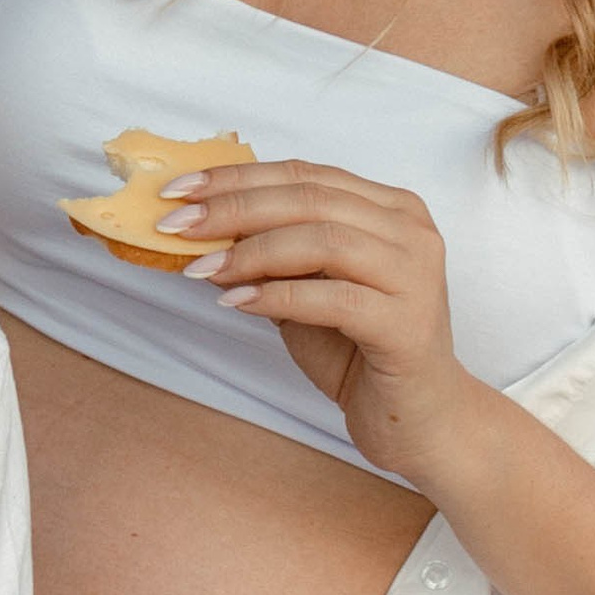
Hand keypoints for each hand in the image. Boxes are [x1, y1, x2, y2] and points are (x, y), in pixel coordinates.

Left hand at [160, 158, 480, 487]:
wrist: (417, 420)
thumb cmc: (360, 352)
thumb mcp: (305, 290)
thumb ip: (269, 256)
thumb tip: (199, 229)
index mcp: (390, 209)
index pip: (305, 175)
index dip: (238, 177)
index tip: (179, 189)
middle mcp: (411, 232)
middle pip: (311, 199)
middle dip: (235, 208)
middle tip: (177, 224)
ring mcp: (416, 275)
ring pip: (324, 240)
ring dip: (252, 252)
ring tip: (202, 269)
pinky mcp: (408, 323)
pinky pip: (333, 298)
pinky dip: (277, 296)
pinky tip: (236, 302)